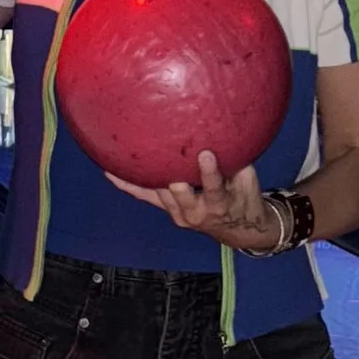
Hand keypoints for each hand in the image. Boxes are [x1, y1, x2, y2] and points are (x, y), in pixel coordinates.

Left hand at [109, 152, 276, 247]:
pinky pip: (146, 197)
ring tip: (125, 156)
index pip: (214, 187)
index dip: (209, 173)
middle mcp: (195, 212)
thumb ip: (238, 161)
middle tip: (164, 155)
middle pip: (179, 193)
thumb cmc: (244, 199)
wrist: (238, 229)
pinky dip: (128, 185)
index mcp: (219, 203)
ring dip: (146, 177)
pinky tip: (109, 173)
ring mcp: (178, 213)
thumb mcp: (248, 182)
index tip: (206, 154)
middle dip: (173, 177)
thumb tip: (229, 130)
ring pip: (159, 193)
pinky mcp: (167, 210)